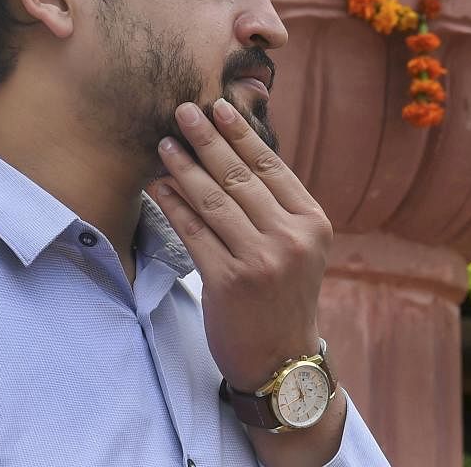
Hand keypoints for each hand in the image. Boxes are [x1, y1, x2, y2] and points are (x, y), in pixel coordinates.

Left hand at [150, 97, 333, 392]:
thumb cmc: (282, 294)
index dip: (242, 133)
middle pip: (240, 176)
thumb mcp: (298, 246)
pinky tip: (158, 185)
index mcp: (312, 222)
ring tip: (164, 143)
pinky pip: (193, 232)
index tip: (219, 107)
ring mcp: (261, 261)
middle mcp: (290, 239)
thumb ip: (276, 204)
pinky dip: (173, 205)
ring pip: (213, 200)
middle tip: (183, 110)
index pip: (272, 166)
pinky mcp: (229, 283)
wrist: (280, 362)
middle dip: (208, 139)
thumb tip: (235, 147)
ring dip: (184, 167)